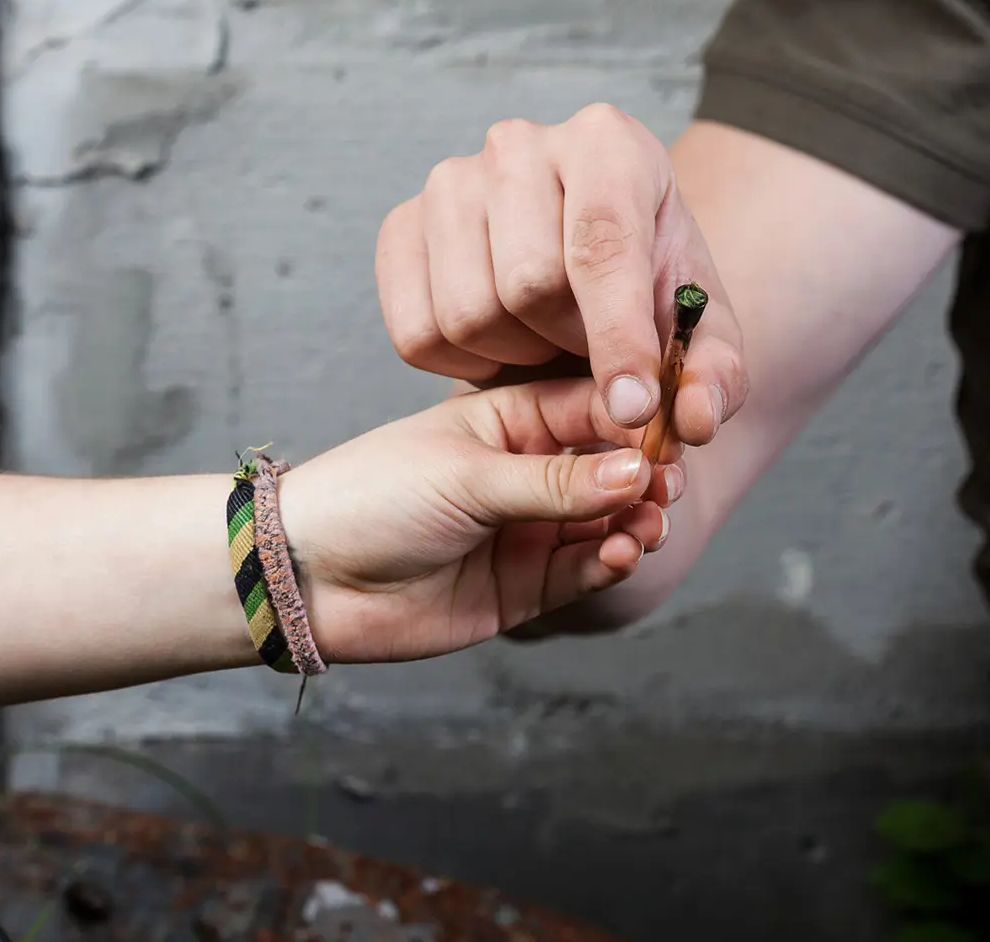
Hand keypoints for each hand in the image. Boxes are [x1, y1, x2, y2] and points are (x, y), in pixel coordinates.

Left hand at [277, 378, 678, 662]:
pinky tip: (621, 553)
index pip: (595, 405)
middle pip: (613, 466)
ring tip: (645, 524)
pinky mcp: (527, 584)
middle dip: (647, 475)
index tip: (678, 427)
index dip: (639, 416)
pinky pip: (585, 569)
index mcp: (512, 417)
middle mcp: (529, 469)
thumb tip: (637, 470)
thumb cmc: (372, 499)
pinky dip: (610, 562)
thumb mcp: (468, 475)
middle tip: (669, 484)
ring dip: (635, 521)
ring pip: (608, 521)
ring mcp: (531, 527)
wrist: (310, 578)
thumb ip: (556, 481)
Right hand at [376, 104, 749, 449]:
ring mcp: (449, 179)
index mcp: (608, 143)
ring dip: (514, 358)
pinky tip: (501, 345)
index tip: (633, 409)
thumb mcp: (700, 330)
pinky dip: (462, 366)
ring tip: (546, 341)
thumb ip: (716, 377)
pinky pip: (416, 333)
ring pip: (468, 313)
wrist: (583, 270)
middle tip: (589, 349)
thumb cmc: (646, 289)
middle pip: (528, 284)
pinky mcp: (400, 223)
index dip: (618, 338)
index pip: (601, 245)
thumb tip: (691, 418)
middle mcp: (519, 144)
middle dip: (567, 345)